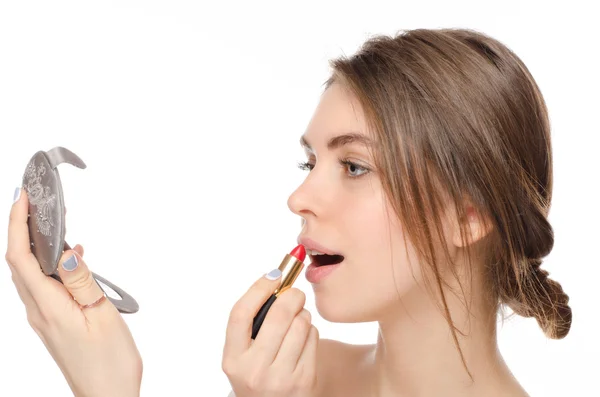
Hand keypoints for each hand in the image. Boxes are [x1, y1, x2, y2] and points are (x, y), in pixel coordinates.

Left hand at [5, 188, 141, 396]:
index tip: (23, 197)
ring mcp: (44, 319)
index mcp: (48, 307)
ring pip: (30, 274)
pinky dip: (51, 265)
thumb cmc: (109, 364)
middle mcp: (39, 312)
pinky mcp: (54, 324)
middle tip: (35, 202)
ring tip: (52, 223)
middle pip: (19, 263)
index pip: (20, 258)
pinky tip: (73, 259)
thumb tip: (67, 250)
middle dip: (20, 228)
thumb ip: (82, 281)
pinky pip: (44, 287)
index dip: (16, 224)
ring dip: (35, 246)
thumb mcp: (102, 316)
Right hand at [222, 271, 318, 396]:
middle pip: (278, 315)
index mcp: (233, 360)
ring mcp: (281, 378)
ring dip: (302, 314)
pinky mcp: (305, 381)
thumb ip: (252, 322)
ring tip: (297, 321)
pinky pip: (313, 337)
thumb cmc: (258, 372)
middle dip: (291, 295)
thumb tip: (276, 276)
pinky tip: (303, 339)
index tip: (274, 275)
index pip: (241, 313)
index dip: (259, 288)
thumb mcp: (243, 355)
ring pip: (301, 323)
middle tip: (294, 293)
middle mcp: (254, 370)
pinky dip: (311, 331)